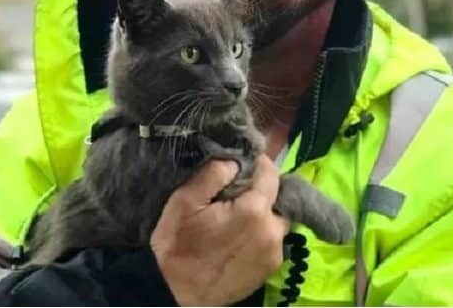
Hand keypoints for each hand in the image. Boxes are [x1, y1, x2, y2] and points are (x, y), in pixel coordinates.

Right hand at [150, 154, 289, 305]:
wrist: (174, 292)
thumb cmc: (177, 244)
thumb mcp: (185, 200)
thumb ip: (214, 174)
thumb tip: (236, 160)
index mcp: (254, 211)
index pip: (271, 173)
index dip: (258, 163)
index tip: (243, 163)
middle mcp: (272, 231)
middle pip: (278, 197)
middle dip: (261, 189)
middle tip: (237, 192)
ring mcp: (274, 253)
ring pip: (277, 218)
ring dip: (263, 211)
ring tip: (237, 215)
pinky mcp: (271, 269)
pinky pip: (272, 239)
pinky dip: (261, 231)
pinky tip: (240, 235)